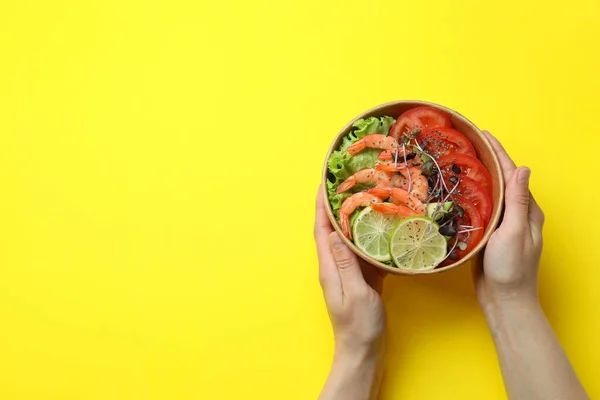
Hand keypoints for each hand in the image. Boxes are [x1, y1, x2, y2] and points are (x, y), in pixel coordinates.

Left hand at [314, 185, 385, 354]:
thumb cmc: (358, 325)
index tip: (324, 182)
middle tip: (348, 183)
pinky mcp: (361, 280)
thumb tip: (335, 233)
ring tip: (366, 198)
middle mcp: (335, 266)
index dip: (321, 205)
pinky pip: (363, 253)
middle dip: (336, 205)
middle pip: (333, 230)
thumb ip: (346, 262)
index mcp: (330, 267)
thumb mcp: (355, 292)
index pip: (322, 229)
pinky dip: (369, 238)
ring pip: (349, 239)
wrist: (363, 352)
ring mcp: (348, 273)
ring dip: (354, 219)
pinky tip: (381, 229)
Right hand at [473, 131, 544, 312]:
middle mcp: (517, 213)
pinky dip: (469, 194)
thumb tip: (523, 169)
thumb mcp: (515, 232)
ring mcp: (503, 223)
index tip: (482, 133)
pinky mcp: (489, 233)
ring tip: (457, 160)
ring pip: (489, 192)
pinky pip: (480, 207)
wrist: (504, 300)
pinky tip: (456, 191)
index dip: (497, 151)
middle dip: (486, 158)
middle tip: (465, 142)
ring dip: (476, 175)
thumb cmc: (512, 269)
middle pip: (500, 179)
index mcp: (527, 210)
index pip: (512, 173)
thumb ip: (519, 202)